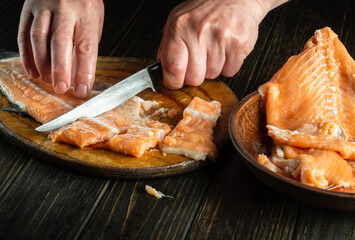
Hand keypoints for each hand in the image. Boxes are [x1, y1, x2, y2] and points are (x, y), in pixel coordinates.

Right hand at [18, 0, 103, 97]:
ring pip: (39, 38)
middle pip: (60, 42)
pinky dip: (27, 55)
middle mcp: (65, 8)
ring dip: (42, 64)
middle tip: (61, 88)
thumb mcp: (94, 22)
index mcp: (87, 13)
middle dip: (60, 69)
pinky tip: (33, 70)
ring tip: (48, 80)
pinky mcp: (28, 8)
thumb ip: (86, 46)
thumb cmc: (84, 4)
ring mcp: (44, 6)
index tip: (83, 90)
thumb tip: (78, 76)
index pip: (86, 47)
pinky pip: (24, 33)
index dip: (84, 71)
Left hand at [157, 0, 283, 88]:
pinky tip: (226, 50)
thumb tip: (162, 70)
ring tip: (214, 49)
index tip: (175, 81)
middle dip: (195, 75)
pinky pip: (229, 71)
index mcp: (180, 26)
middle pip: (194, 78)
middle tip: (199, 61)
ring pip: (212, 75)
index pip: (172, 67)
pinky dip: (228, 66)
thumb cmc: (206, 8)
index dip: (173, 81)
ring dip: (213, 68)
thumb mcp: (178, 20)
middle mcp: (199, 31)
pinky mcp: (238, 44)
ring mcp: (220, 38)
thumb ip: (168, 45)